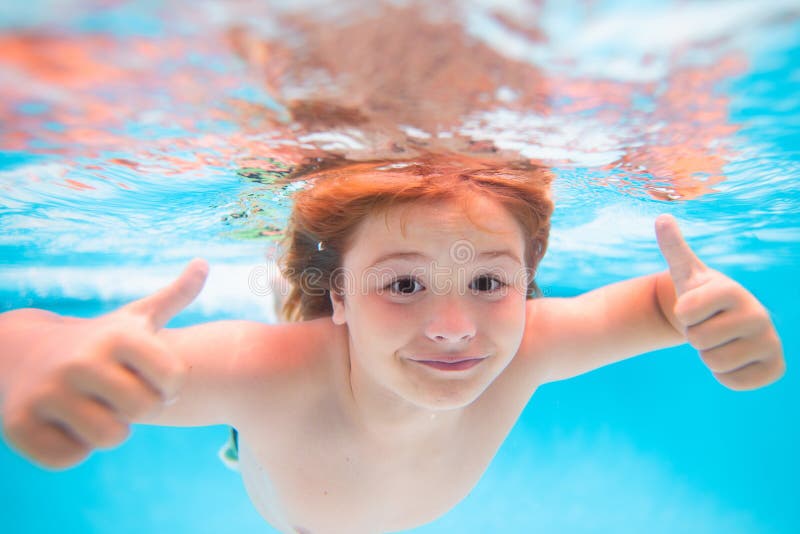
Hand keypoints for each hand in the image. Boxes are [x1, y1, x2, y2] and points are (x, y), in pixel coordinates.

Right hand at [1, 258, 208, 468]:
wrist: (18, 351)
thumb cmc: (98, 341)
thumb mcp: (135, 317)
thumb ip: (175, 296)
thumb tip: (203, 263)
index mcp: (118, 336)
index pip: (174, 381)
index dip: (167, 387)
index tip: (150, 378)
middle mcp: (82, 361)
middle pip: (143, 411)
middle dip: (137, 409)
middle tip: (118, 394)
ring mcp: (47, 392)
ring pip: (108, 437)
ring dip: (106, 429)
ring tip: (93, 407)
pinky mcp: (18, 423)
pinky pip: (68, 457)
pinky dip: (71, 447)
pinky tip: (63, 422)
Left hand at [655, 215, 783, 389]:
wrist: (728, 322)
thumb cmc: (702, 296)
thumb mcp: (686, 272)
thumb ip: (674, 247)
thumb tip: (662, 217)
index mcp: (731, 290)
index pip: (685, 313)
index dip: (683, 314)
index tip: (696, 307)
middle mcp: (758, 314)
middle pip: (698, 340)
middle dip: (696, 336)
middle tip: (709, 326)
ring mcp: (770, 341)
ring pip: (714, 363)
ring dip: (710, 356)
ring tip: (721, 340)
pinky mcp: (775, 368)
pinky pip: (734, 382)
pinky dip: (727, 376)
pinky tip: (735, 357)